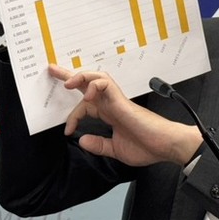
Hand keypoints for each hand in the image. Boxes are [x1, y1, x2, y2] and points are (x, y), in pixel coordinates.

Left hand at [49, 65, 202, 166]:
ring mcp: (117, 101)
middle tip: (52, 69)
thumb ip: (99, 145)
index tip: (67, 131)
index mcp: (110, 114)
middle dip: (69, 76)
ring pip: (97, 78)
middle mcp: (112, 104)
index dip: (72, 116)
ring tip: (67, 82)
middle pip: (88, 84)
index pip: (86, 105)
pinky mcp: (123, 102)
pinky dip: (95, 85)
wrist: (166, 145)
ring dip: (81, 77)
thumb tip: (82, 140)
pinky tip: (88, 94)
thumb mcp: (115, 150)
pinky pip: (107, 85)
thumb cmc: (147, 146)